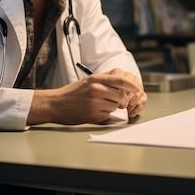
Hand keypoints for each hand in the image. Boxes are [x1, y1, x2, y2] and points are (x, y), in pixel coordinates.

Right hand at [27, 68, 145, 124]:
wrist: (56, 104)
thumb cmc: (74, 92)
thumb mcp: (89, 80)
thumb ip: (105, 79)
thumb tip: (124, 80)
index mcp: (96, 78)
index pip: (120, 80)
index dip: (132, 85)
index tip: (137, 89)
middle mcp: (95, 89)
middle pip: (120, 95)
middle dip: (123, 100)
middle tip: (120, 102)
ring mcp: (94, 102)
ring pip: (115, 106)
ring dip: (112, 107)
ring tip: (101, 105)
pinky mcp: (92, 114)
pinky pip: (107, 115)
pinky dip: (105, 115)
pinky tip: (95, 111)